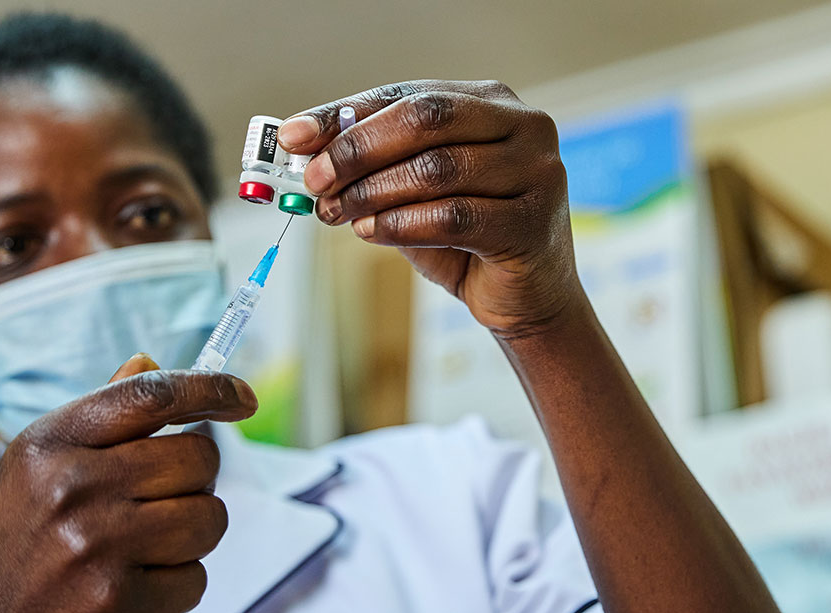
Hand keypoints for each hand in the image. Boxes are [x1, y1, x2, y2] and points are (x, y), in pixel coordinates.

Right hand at [0, 355, 257, 612]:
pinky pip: (197, 579)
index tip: (242, 395)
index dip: (211, 389)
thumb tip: (149, 361)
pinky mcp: (118, 603)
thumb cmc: (13, 548)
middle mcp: (72, 486)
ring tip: (143, 552)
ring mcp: (96, 546)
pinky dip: (177, 588)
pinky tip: (130, 592)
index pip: (152, 395)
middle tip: (161, 505)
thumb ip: (99, 417)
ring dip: (192, 538)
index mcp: (49, 443)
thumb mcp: (33, 469)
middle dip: (196, 483)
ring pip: (210, 519)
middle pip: (199, 458)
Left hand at [278, 80, 582, 339]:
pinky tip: (370, 233)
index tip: (293, 137)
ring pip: (437, 168)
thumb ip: (375, 166)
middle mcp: (524, 126)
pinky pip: (454, 217)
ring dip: (374, 192)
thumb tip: (306, 151)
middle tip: (315, 179)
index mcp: (491, 102)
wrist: (526, 299)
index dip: (345, 115)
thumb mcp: (414, 194)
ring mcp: (536, 172)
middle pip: (426, 119)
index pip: (407, 95)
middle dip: (358, 149)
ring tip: (338, 212)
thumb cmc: (468, 240)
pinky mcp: (531, 222)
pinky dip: (401, 225)